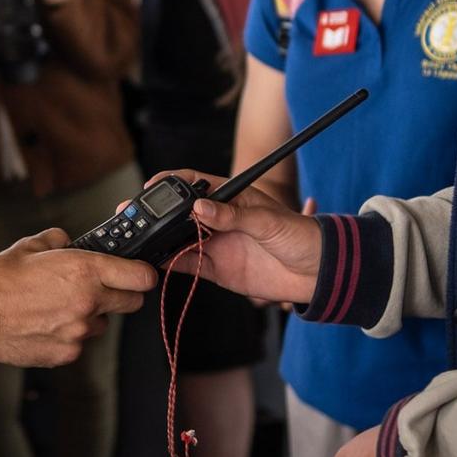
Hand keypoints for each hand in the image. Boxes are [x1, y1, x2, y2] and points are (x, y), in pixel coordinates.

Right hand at [0, 229, 155, 367]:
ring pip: (103, 323)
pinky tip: (46, 323)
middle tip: (102, 288)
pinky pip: (79, 342)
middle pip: (133, 303)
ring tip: (60, 306)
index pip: (141, 276)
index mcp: (84, 270)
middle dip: (122, 294)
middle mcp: (88, 302)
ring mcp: (79, 331)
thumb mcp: (29, 246)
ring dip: (91, 315)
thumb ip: (57, 240)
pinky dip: (69, 334)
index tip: (139, 273)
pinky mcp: (67, 353)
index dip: (143, 273)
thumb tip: (66, 241)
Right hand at [145, 169, 322, 305]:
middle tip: (137, 217)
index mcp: (232, 198)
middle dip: (158, 215)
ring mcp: (218, 244)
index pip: (195, 184)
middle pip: (181, 214)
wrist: (320, 273)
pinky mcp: (219, 269)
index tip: (152, 187)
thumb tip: (200, 208)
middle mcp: (221, 220)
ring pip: (180, 240)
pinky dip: (171, 263)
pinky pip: (189, 264)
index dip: (171, 183)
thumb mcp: (268, 221)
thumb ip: (233, 216)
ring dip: (161, 240)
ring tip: (141, 240)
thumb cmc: (302, 236)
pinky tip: (156, 261)